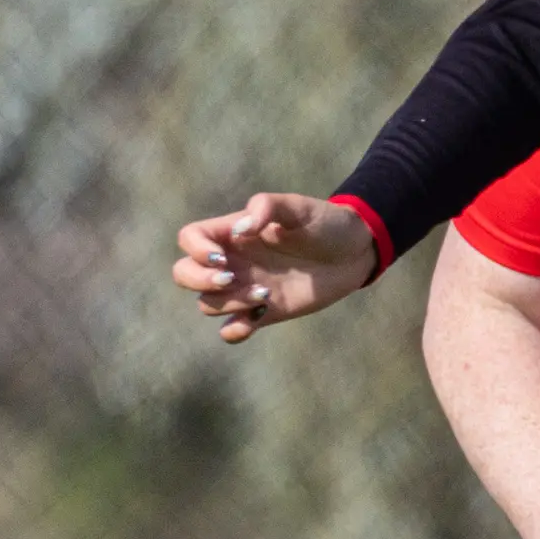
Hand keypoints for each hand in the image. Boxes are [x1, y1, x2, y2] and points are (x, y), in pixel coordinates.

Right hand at [172, 193, 377, 341]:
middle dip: (199, 280)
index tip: (222, 257)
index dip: (195, 250)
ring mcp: (246, 288)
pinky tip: (255, 320)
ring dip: (229, 303)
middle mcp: (233, 261)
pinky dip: (234, 331)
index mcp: (234, 232)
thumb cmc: (325, 223)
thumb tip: (241, 228)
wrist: (355, 251)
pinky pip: (232, 330)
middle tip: (232, 278)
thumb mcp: (299, 207)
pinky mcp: (264, 312)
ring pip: (208, 303)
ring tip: (266, 292)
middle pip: (184, 274)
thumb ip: (267, 207)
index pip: (190, 239)